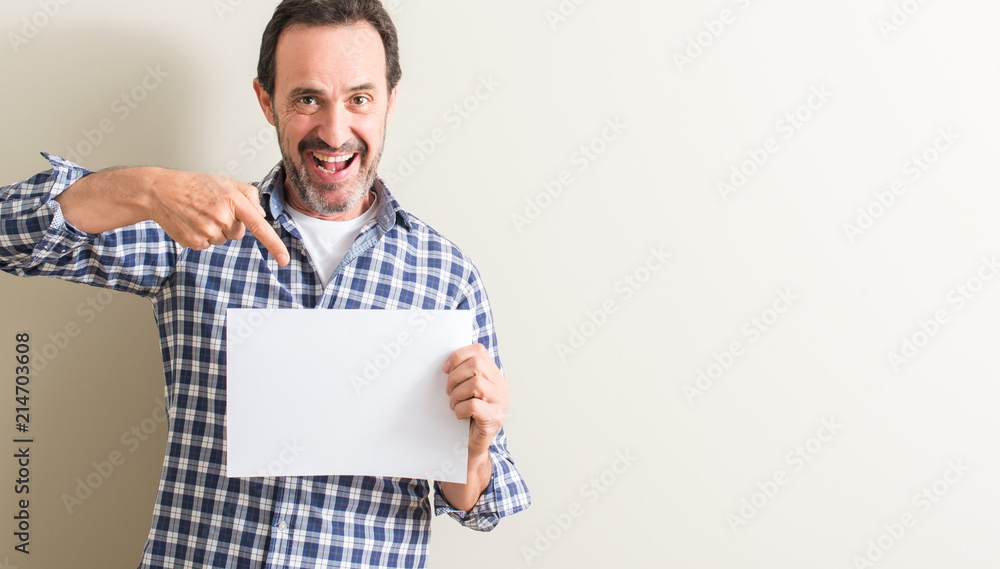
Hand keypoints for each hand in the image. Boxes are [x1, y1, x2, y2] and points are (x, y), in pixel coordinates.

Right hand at [147, 170, 288, 264]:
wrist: (161, 191)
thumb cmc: (195, 185)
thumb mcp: (226, 182)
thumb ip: (249, 196)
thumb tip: (261, 216)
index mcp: (233, 200)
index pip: (259, 226)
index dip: (273, 244)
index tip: (284, 259)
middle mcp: (222, 217)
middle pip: (239, 233)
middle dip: (230, 223)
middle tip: (212, 209)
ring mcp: (207, 231)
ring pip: (223, 240)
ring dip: (215, 230)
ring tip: (200, 214)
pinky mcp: (194, 242)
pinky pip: (208, 245)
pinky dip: (202, 236)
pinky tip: (192, 222)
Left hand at [443, 343, 508, 457]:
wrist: (473, 445)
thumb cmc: (467, 416)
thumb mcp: (467, 390)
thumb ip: (464, 374)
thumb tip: (447, 363)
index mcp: (495, 375)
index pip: (479, 351)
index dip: (458, 356)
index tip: (445, 369)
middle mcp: (501, 386)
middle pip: (476, 364)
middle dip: (455, 376)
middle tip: (449, 390)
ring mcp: (500, 403)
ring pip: (476, 383)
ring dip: (457, 394)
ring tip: (454, 404)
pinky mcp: (495, 419)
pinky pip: (474, 405)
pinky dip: (460, 409)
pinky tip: (459, 415)